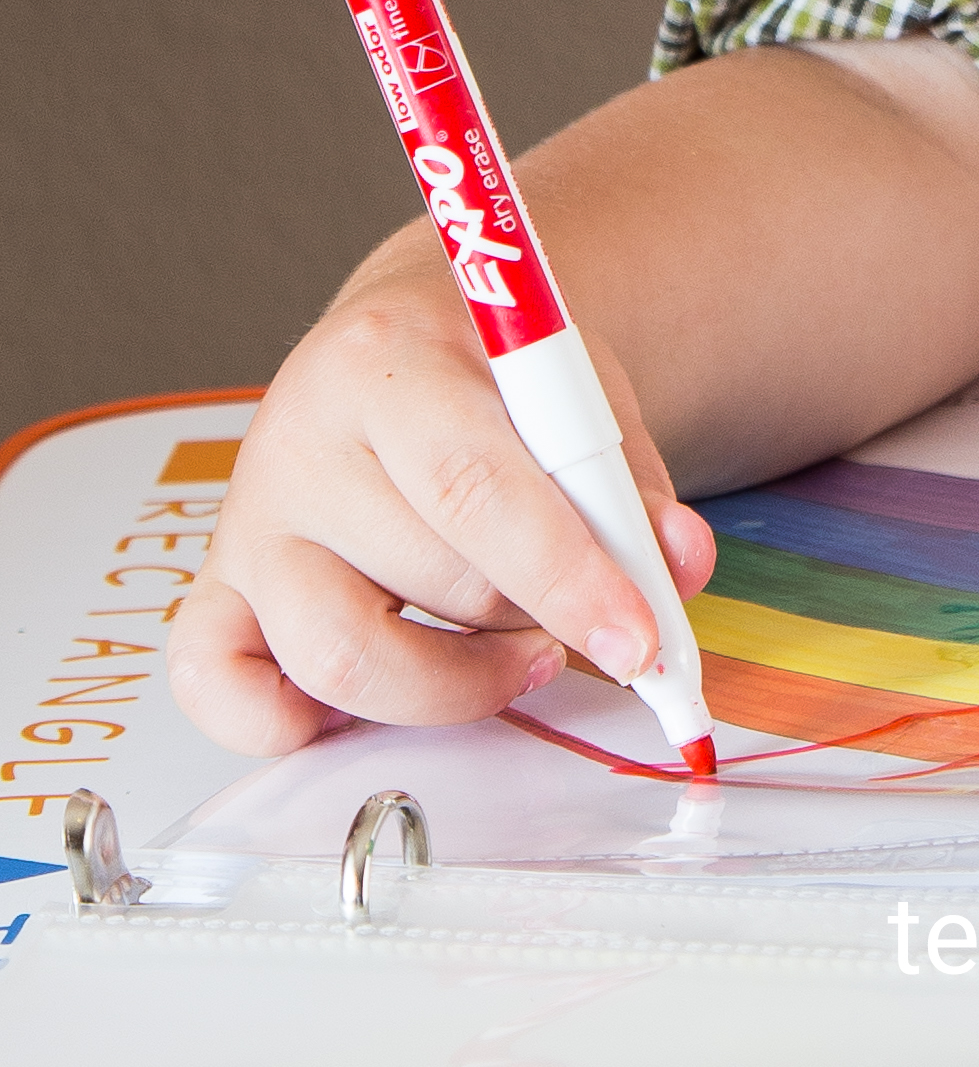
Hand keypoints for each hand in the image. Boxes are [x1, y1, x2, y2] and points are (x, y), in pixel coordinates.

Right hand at [172, 244, 716, 755]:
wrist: (405, 342)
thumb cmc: (494, 375)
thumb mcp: (580, 395)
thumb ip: (630, 486)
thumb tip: (678, 569)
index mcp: (389, 358)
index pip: (477, 488)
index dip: (568, 576)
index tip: (641, 641)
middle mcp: (297, 438)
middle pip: (425, 577)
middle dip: (531, 621)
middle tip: (588, 621)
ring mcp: (248, 521)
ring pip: (339, 656)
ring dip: (452, 685)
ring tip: (518, 653)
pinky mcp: (214, 589)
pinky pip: (220, 691)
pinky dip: (299, 724)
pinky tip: (385, 693)